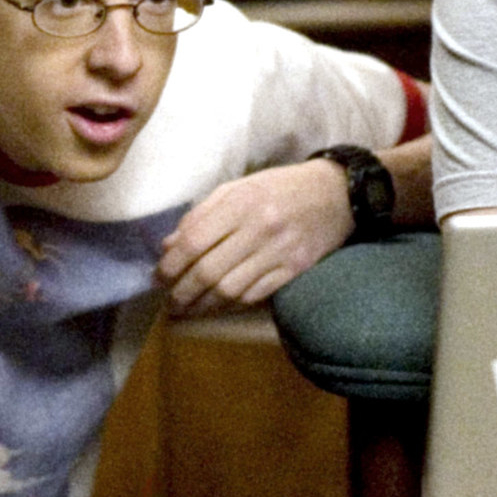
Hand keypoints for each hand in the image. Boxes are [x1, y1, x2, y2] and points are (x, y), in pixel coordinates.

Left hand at [158, 160, 355, 317]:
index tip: (158, 278)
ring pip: (231, 290)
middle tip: (170, 303)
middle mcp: (259, 228)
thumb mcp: (238, 189)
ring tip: (189, 309)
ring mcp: (280, 252)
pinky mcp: (296, 270)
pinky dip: (232, 304)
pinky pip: (256, 295)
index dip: (171, 264)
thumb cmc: (281, 187)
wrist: (338, 192)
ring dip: (204, 305)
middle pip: (209, 271)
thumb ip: (202, 214)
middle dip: (182, 292)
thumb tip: (168, 246)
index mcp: (240, 202)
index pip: (194, 240)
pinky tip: (219, 305)